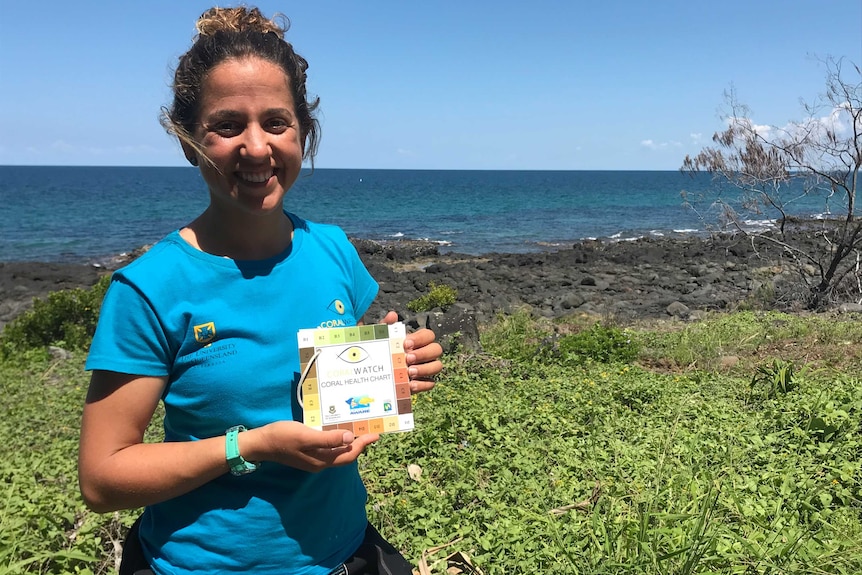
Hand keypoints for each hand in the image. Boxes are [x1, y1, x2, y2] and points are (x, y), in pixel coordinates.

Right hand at [254, 421, 378, 472]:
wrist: (262, 443)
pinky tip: (337, 431)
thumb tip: (350, 439)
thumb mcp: (306, 436)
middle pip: (345, 456)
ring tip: (358, 430)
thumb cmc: (283, 437)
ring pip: (337, 453)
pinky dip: (337, 441)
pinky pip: (328, 448)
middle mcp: (320, 462)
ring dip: (348, 443)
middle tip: (370, 432)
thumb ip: (328, 439)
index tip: (375, 435)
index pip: (349, 455)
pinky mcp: (307, 452)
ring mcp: (313, 458)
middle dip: (359, 445)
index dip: (363, 445)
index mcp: (321, 460)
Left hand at [381, 311, 441, 393]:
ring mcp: (425, 369)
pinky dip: (422, 384)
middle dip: (423, 353)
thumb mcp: (379, 339)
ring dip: (425, 369)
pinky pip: (431, 383)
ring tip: (409, 372)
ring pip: (437, 366)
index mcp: (416, 341)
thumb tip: (392, 315)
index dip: (420, 338)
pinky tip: (410, 385)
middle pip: (437, 349)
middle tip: (407, 359)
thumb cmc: (380, 353)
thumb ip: (385, 326)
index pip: (428, 335)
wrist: (374, 376)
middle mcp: (425, 354)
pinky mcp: (422, 384)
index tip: (406, 344)